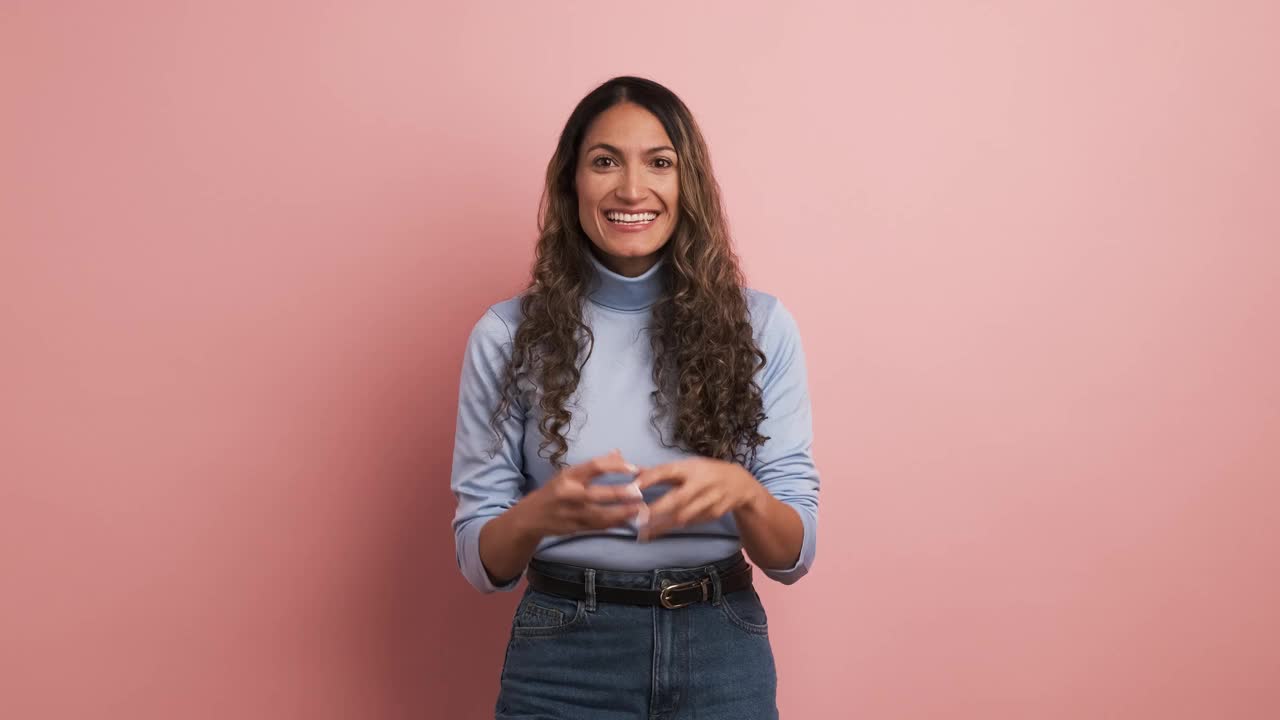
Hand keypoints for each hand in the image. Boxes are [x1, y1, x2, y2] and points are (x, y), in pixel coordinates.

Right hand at [520, 449, 645, 537]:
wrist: (530, 517)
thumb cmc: (554, 491)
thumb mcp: (569, 474)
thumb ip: (594, 466)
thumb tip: (618, 452)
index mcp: (568, 476)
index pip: (595, 466)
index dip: (617, 466)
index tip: (634, 468)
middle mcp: (570, 494)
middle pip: (600, 493)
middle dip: (622, 493)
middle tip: (640, 492)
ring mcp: (572, 513)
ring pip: (602, 514)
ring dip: (623, 513)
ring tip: (640, 509)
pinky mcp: (575, 528)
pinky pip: (599, 527)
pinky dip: (615, 524)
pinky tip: (629, 521)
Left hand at [632, 458, 764, 540]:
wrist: (741, 483)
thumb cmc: (705, 473)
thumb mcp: (686, 466)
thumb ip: (659, 472)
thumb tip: (631, 471)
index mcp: (690, 467)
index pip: (667, 471)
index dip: (650, 478)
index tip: (632, 487)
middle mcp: (701, 483)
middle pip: (677, 498)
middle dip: (657, 509)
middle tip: (637, 518)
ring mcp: (709, 500)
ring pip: (684, 515)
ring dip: (663, 525)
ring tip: (643, 533)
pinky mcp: (714, 514)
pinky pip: (692, 523)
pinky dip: (674, 528)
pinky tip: (658, 533)